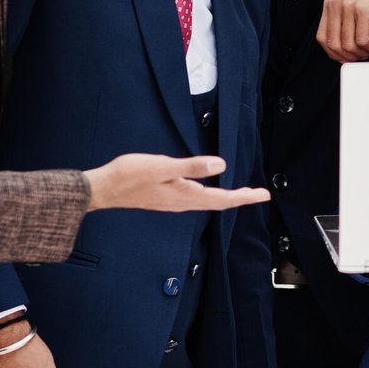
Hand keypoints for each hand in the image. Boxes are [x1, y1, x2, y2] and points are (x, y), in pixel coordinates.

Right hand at [83, 154, 270, 211]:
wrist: (104, 188)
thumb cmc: (130, 175)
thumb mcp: (162, 165)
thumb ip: (192, 166)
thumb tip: (220, 164)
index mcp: (185, 196)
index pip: (223, 198)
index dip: (245, 196)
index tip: (264, 195)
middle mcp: (182, 203)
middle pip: (219, 202)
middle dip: (241, 197)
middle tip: (261, 194)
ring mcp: (174, 202)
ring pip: (208, 201)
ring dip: (227, 197)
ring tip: (242, 193)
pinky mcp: (166, 198)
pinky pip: (196, 199)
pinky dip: (211, 195)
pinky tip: (209, 190)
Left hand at [317, 0, 368, 62]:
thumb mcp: (350, 1)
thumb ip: (343, 21)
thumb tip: (343, 50)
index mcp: (329, 3)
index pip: (322, 39)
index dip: (334, 54)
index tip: (348, 56)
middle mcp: (335, 4)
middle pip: (334, 45)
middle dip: (350, 57)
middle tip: (363, 54)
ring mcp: (348, 6)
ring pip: (349, 45)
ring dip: (363, 52)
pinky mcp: (363, 9)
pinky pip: (363, 40)